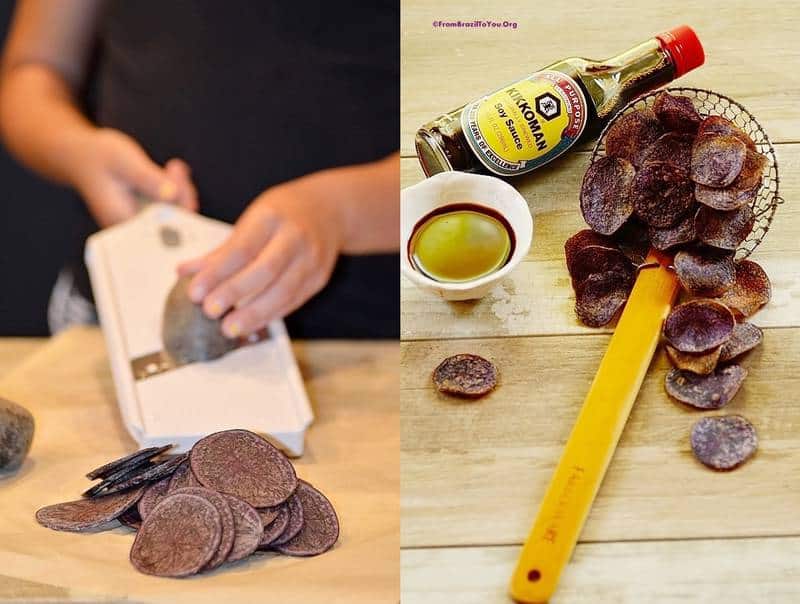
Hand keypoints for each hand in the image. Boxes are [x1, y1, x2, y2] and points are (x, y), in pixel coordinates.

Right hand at [72, 128, 197, 226]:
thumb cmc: (97, 156)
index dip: (178, 211)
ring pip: (174, 212)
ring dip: (180, 189)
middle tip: (175, 168)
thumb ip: (147, 179)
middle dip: (181, 196)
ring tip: (174, 166)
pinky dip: (175, 188)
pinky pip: (169, 204)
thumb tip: (172, 194)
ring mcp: (140, 220)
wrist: (80, 155)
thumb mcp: (124, 161)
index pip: (161, 228)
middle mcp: (133, 227)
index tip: (179, 185)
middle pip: (172, 221)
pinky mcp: (146, 211)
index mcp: (123, 222)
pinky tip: (173, 169)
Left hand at [178, 179, 344, 337]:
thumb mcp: (252, 220)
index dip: (216, 273)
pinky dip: (271, 315)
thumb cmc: (283, 214)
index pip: (242, 248)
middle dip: (235, 293)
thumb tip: (185, 272)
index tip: (195, 292)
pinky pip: (293, 301)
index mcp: (271, 218)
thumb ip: (221, 250)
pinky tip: (253, 325)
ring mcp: (311, 259)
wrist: (329, 211)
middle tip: (210, 311)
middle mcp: (295, 237)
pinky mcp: (319, 278)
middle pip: (265, 270)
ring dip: (255, 313)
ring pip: (283, 291)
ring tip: (230, 328)